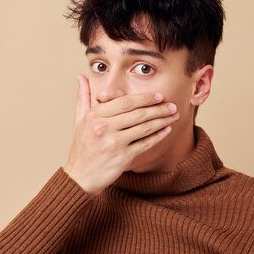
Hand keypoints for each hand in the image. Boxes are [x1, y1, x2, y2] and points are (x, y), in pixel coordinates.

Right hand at [63, 74, 179, 194]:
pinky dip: (158, 136)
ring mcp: (114, 143)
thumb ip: (83, 97)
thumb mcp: (79, 120)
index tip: (158, 95)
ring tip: (174, 115)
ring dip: (162, 120)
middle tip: (172, 105)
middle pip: (138, 114)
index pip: (124, 102)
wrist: (80, 177)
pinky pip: (145, 144)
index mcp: (95, 115)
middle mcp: (104, 127)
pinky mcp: (123, 157)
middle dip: (158, 108)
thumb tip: (81, 76)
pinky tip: (166, 130)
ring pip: (144, 128)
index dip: (144, 98)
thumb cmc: (82, 148)